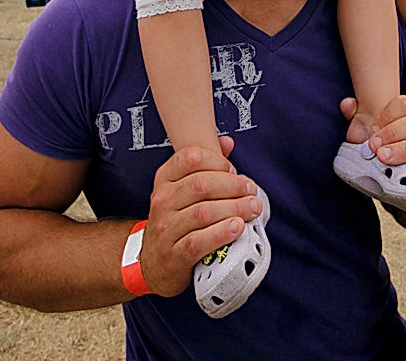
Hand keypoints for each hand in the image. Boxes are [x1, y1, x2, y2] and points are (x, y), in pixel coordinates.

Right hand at [138, 141, 263, 297]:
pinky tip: (237, 228)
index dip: (218, 161)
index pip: (191, 157)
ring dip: (234, 208)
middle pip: (202, 184)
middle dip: (233, 186)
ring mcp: (165, 228)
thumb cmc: (177, 220)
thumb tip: (228, 142)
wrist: (154, 263)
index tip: (234, 171)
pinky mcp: (173, 255)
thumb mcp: (183, 190)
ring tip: (252, 209)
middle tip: (252, 191)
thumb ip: (206, 165)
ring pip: (203, 212)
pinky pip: (199, 242)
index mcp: (165, 179)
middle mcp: (162, 200)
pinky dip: (221, 233)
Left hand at [341, 95, 405, 182]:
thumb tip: (346, 104)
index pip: (404, 105)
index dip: (386, 116)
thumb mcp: (374, 144)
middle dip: (392, 133)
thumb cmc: (392, 165)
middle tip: (374, 150)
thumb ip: (360, 122)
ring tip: (385, 159)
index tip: (371, 132)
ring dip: (405, 149)